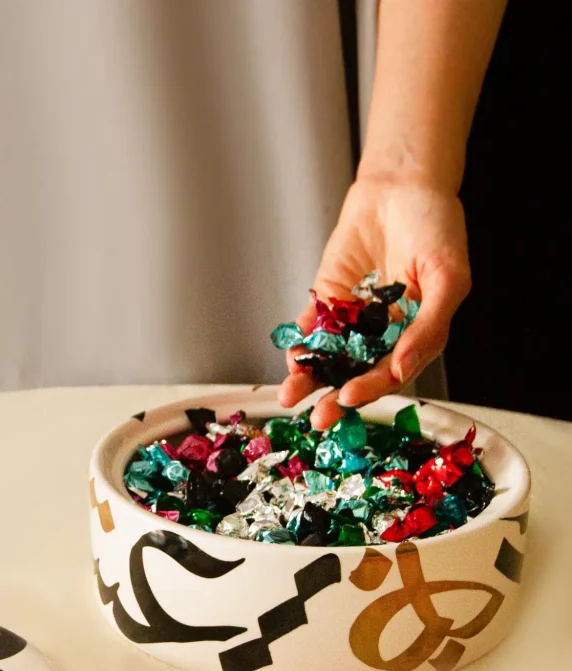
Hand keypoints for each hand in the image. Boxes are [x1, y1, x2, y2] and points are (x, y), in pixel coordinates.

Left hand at [278, 174, 470, 429]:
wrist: (402, 184)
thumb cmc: (436, 227)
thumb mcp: (448, 278)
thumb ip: (429, 327)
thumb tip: (404, 369)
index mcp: (416, 336)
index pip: (391, 374)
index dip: (371, 389)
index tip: (350, 397)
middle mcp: (382, 334)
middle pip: (356, 374)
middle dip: (335, 398)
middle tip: (318, 419)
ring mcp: (353, 319)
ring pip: (329, 358)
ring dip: (311, 378)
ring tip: (292, 395)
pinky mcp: (327, 299)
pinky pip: (312, 328)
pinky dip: (300, 343)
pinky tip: (291, 356)